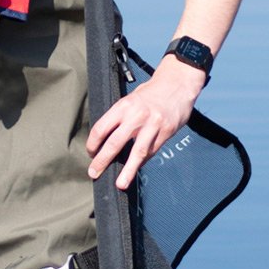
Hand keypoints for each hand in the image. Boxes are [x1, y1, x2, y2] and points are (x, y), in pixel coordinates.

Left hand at [86, 55, 205, 189]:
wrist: (177, 85)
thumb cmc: (151, 93)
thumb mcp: (130, 99)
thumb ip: (120, 117)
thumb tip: (106, 140)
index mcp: (123, 106)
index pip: (101, 128)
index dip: (93, 144)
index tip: (91, 153)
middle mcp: (136, 116)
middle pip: (115, 143)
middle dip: (103, 160)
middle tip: (94, 172)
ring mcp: (153, 125)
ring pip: (137, 152)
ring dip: (127, 170)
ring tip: (120, 183)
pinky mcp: (166, 132)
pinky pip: (152, 151)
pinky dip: (142, 161)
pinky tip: (135, 168)